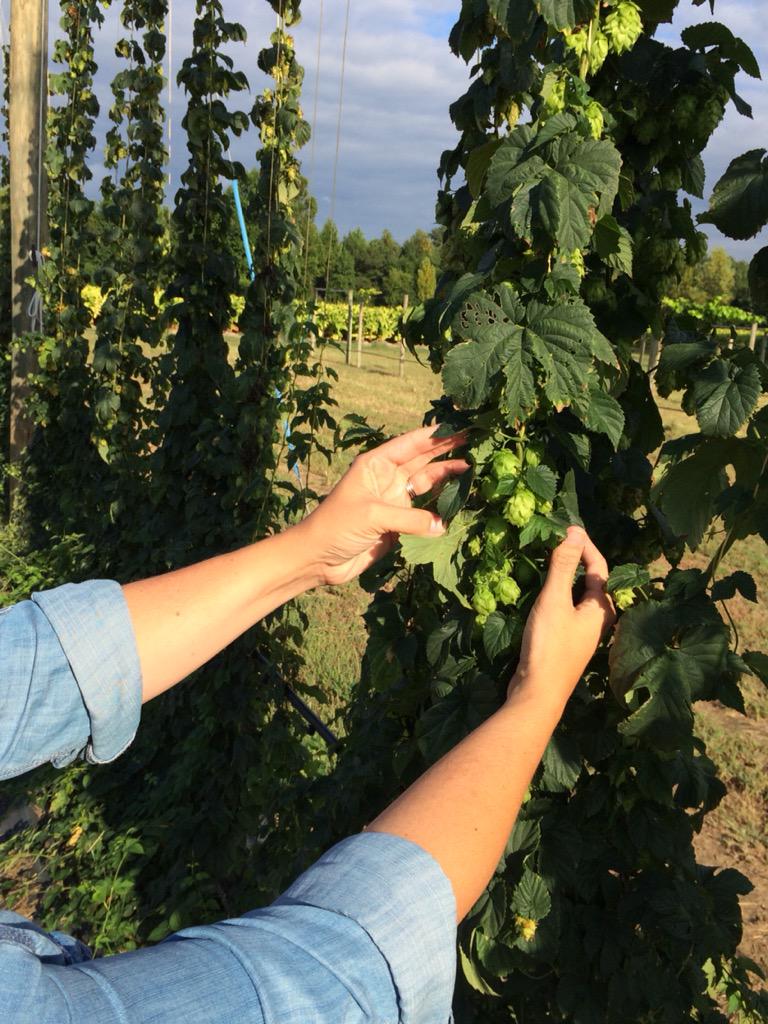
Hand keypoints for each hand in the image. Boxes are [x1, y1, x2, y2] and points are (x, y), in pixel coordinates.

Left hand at [300, 426, 469, 585]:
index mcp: (376, 464)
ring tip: (472, 468)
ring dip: (447, 477)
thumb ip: (410, 518)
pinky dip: (441, 508)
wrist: (319, 558)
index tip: (461, 426)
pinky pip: (425, 512)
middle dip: (447, 450)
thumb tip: (443, 525)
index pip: (411, 444)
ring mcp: (394, 500)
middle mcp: (387, 477)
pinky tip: (458, 502)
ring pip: (427, 484)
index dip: (436, 435)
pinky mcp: (398, 522)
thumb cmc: (337, 526)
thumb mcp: (373, 515)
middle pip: (423, 460)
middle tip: (475, 440)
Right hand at [508, 526, 614, 707]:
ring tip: (551, 563)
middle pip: (593, 582)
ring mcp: (584, 634)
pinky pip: (569, 610)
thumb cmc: (549, 645)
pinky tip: (545, 596)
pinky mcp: (568, 644)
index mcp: (601, 609)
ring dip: (568, 578)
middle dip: (579, 560)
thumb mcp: (554, 600)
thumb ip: (564, 566)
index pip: (599, 567)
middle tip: (559, 542)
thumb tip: (575, 533)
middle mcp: (598, 621)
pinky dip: (560, 595)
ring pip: (580, 598)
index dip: (585, 546)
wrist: (538, 693)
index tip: (567, 528)